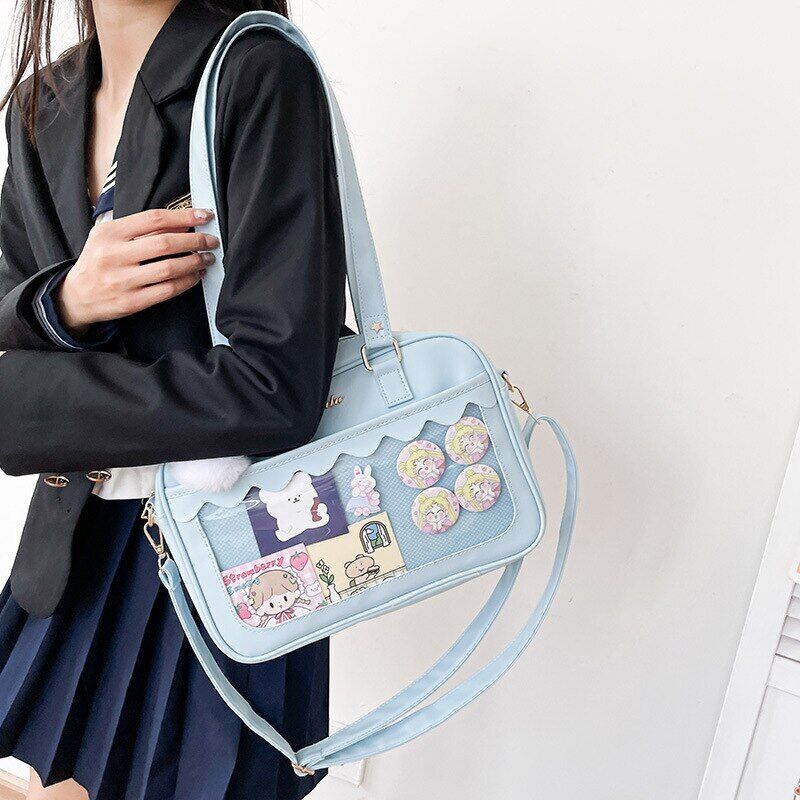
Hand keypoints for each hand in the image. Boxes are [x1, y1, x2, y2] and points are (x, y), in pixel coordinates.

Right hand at [56, 207, 219, 335]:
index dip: (184, 216)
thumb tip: (182, 223)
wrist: (76, 297)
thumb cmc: (98, 261)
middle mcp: (113, 255)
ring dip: (195, 262)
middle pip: (165, 243)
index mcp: (109, 233)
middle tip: (211, 241)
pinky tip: (195, 275)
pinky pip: (167, 290)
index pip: (154, 219)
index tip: (205, 215)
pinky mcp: (131, 302)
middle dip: (195, 241)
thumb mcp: (109, 237)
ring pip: (169, 269)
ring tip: (207, 258)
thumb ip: (141, 229)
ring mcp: (122, 281)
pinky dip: (187, 281)